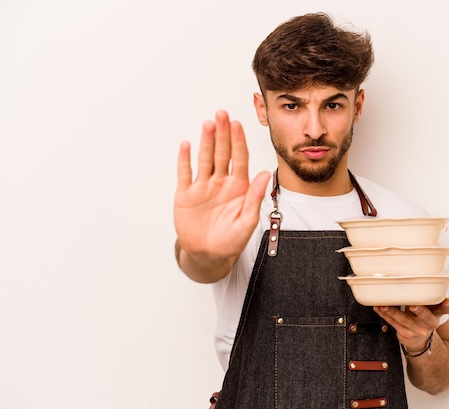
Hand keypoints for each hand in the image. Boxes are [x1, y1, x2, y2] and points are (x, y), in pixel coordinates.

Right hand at [174, 110, 270, 264]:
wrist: (208, 255)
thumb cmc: (230, 240)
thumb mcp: (246, 222)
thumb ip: (254, 198)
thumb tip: (263, 175)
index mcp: (238, 187)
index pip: (239, 159)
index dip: (238, 141)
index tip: (238, 125)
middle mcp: (221, 182)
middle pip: (222, 153)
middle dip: (222, 134)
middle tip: (222, 114)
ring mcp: (203, 187)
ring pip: (205, 159)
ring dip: (206, 142)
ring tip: (208, 124)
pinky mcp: (186, 195)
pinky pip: (185, 174)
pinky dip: (185, 160)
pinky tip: (186, 145)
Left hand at [373, 298, 448, 353]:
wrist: (419, 340)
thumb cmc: (423, 319)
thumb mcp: (430, 309)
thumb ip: (428, 297)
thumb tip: (417, 277)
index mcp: (436, 314)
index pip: (446, 309)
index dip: (447, 305)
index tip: (446, 301)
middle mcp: (429, 323)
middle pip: (425, 317)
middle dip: (419, 311)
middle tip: (413, 305)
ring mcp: (417, 330)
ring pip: (404, 320)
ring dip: (393, 312)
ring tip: (384, 306)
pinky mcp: (405, 333)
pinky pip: (393, 323)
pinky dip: (384, 315)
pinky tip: (379, 308)